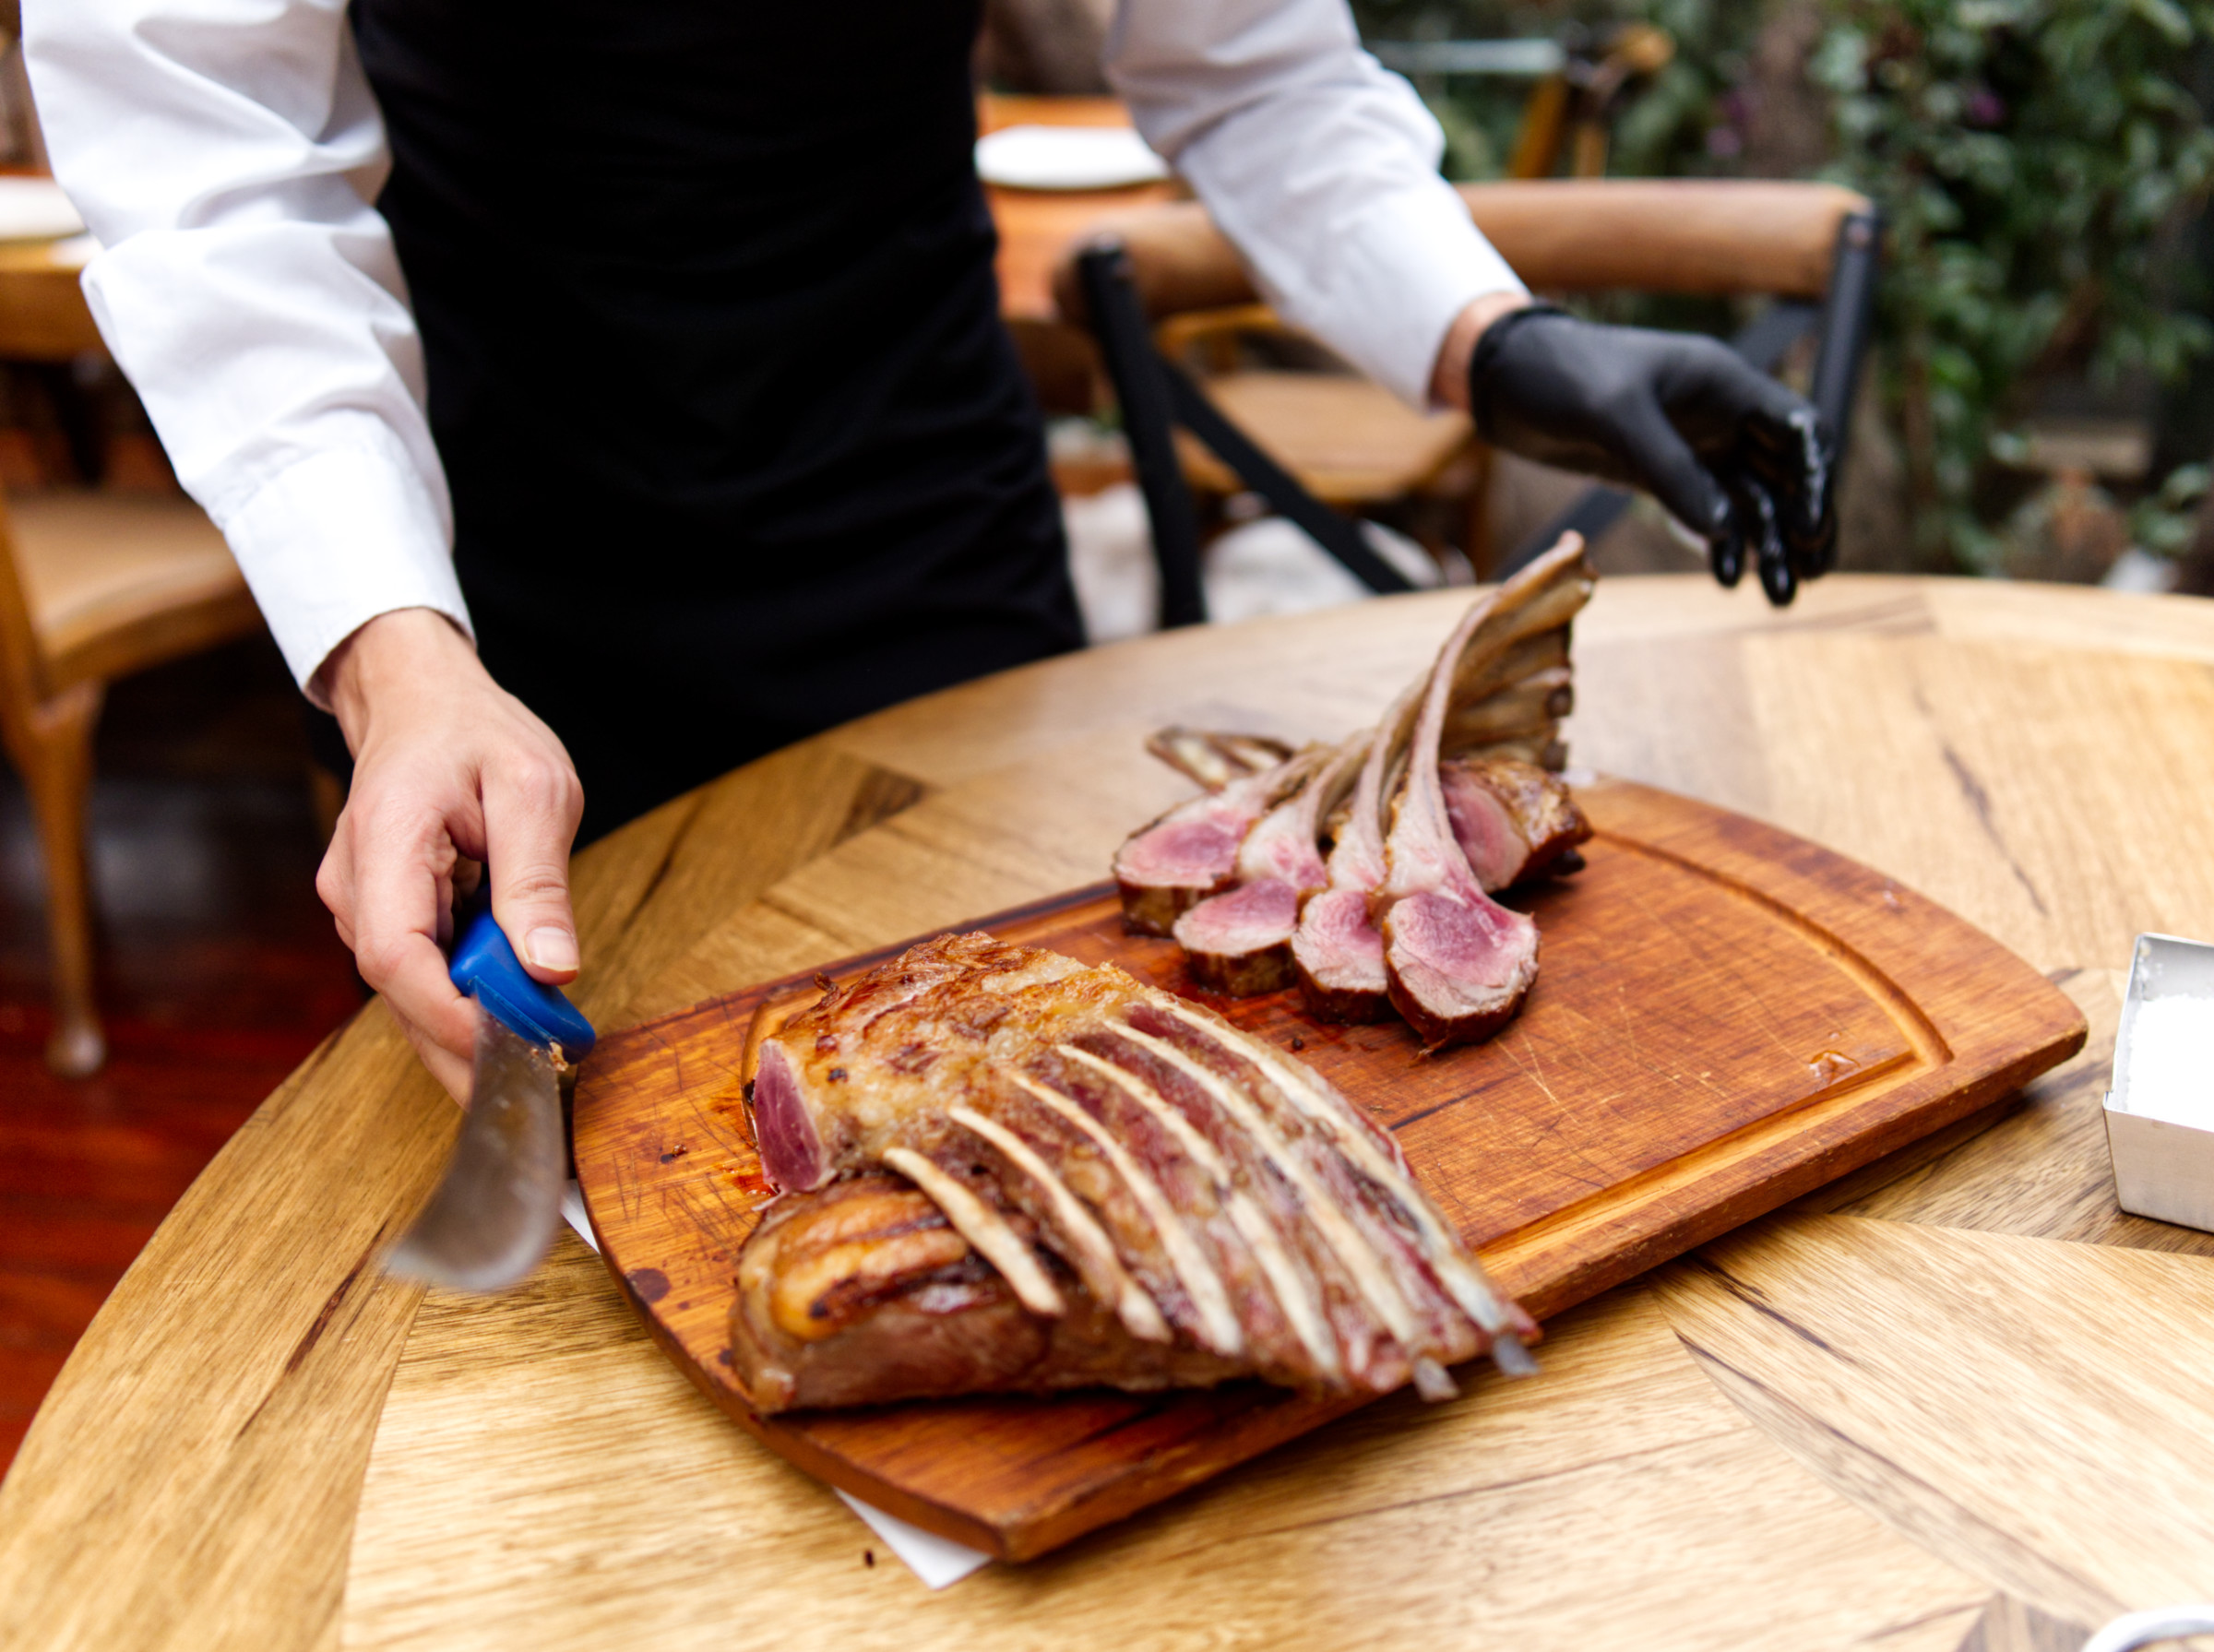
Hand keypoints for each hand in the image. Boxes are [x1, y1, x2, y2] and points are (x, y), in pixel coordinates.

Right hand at [315, 608, 584, 1100]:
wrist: (422, 701)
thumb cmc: (477, 732)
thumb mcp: (533, 787)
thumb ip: (537, 879)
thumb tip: (551, 968)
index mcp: (386, 840)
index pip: (393, 954)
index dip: (448, 1014)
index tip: (514, 1044)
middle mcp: (355, 885)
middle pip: (399, 992)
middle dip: (466, 1047)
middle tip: (541, 1084)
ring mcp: (360, 905)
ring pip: (409, 993)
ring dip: (469, 1031)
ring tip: (542, 1057)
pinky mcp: (383, 916)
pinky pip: (420, 974)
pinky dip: (465, 1002)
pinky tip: (515, 1021)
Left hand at [1437, 297, 1835, 603]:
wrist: (1506, 381)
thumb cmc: (1562, 376)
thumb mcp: (1615, 416)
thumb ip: (1670, 470)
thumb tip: (1725, 530)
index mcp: (1724, 384)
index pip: (1797, 430)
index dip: (1813, 479)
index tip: (1809, 531)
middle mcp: (1719, 414)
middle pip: (1785, 471)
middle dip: (1802, 522)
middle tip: (1814, 573)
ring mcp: (1692, 445)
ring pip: (1751, 498)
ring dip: (1768, 545)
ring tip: (1779, 595)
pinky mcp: (1661, 472)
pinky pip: (1709, 512)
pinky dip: (1723, 544)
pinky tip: (1727, 577)